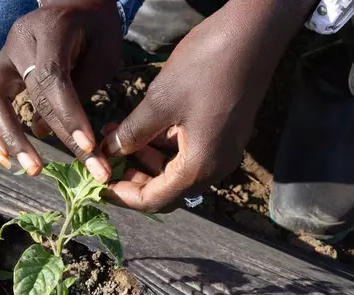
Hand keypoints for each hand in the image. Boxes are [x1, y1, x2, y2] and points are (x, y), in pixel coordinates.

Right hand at [0, 0, 121, 181]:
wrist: (73, 6)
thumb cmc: (95, 31)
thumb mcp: (103, 53)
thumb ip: (81, 90)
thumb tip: (49, 132)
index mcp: (49, 31)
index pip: (53, 78)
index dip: (69, 115)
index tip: (88, 147)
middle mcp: (17, 42)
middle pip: (22, 94)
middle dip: (44, 137)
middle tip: (60, 169)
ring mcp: (2, 57)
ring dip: (5, 139)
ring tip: (29, 168)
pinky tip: (5, 158)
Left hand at [101, 0, 314, 211]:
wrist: (254, 34)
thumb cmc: (205, 67)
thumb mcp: (159, 102)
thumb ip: (132, 133)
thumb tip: (109, 151)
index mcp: (199, 167)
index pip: (155, 200)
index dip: (123, 196)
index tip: (99, 184)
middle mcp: (214, 167)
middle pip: (167, 189)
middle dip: (133, 176)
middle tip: (106, 157)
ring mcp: (222, 151)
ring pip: (176, 170)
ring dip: (145, 158)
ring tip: (116, 134)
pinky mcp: (224, 134)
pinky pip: (188, 152)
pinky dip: (162, 145)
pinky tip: (141, 126)